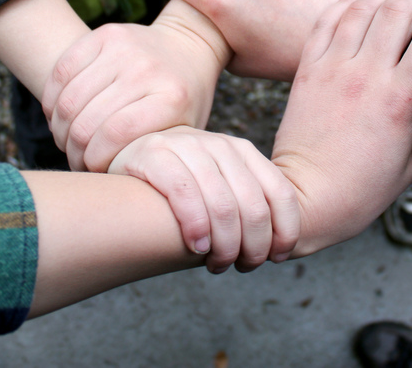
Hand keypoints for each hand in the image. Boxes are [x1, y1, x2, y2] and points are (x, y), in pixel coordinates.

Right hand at [41, 17, 223, 171]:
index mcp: (172, 98)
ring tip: (66, 140)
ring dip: (59, 127)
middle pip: (88, 120)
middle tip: (76, 160)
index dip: (94, 160)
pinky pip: (61, 70)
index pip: (116, 136)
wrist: (188, 45)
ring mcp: (125, 47)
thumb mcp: (183, 132)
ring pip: (69, 99)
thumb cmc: (183, 101)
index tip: (94, 171)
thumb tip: (116, 193)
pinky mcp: (105, 34)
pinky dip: (52, 99)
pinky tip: (58, 114)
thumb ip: (155, 157)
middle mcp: (147, 69)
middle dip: (73, 149)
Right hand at [108, 126, 300, 272]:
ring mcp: (187, 146)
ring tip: (217, 264)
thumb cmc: (180, 188)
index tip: (277, 258)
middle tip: (242, 266)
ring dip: (225, 246)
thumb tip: (280, 249)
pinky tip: (196, 247)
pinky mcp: (154, 153)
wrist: (126, 161)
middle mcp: (220, 145)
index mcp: (243, 151)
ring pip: (223, 206)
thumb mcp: (219, 187)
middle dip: (253, 247)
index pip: (282, 193)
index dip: (285, 232)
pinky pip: (184, 194)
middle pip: (254, 207)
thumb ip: (246, 205)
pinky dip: (196, 227)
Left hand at [272, 0, 411, 256]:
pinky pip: (327, 18)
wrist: (307, 199)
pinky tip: (362, 3)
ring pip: (363, 7)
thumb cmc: (362, 189)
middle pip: (399, 10)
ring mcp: (334, 68)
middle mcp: (367, 76)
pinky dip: (349, 2)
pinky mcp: (308, 69)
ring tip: (398, 4)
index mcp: (401, 100)